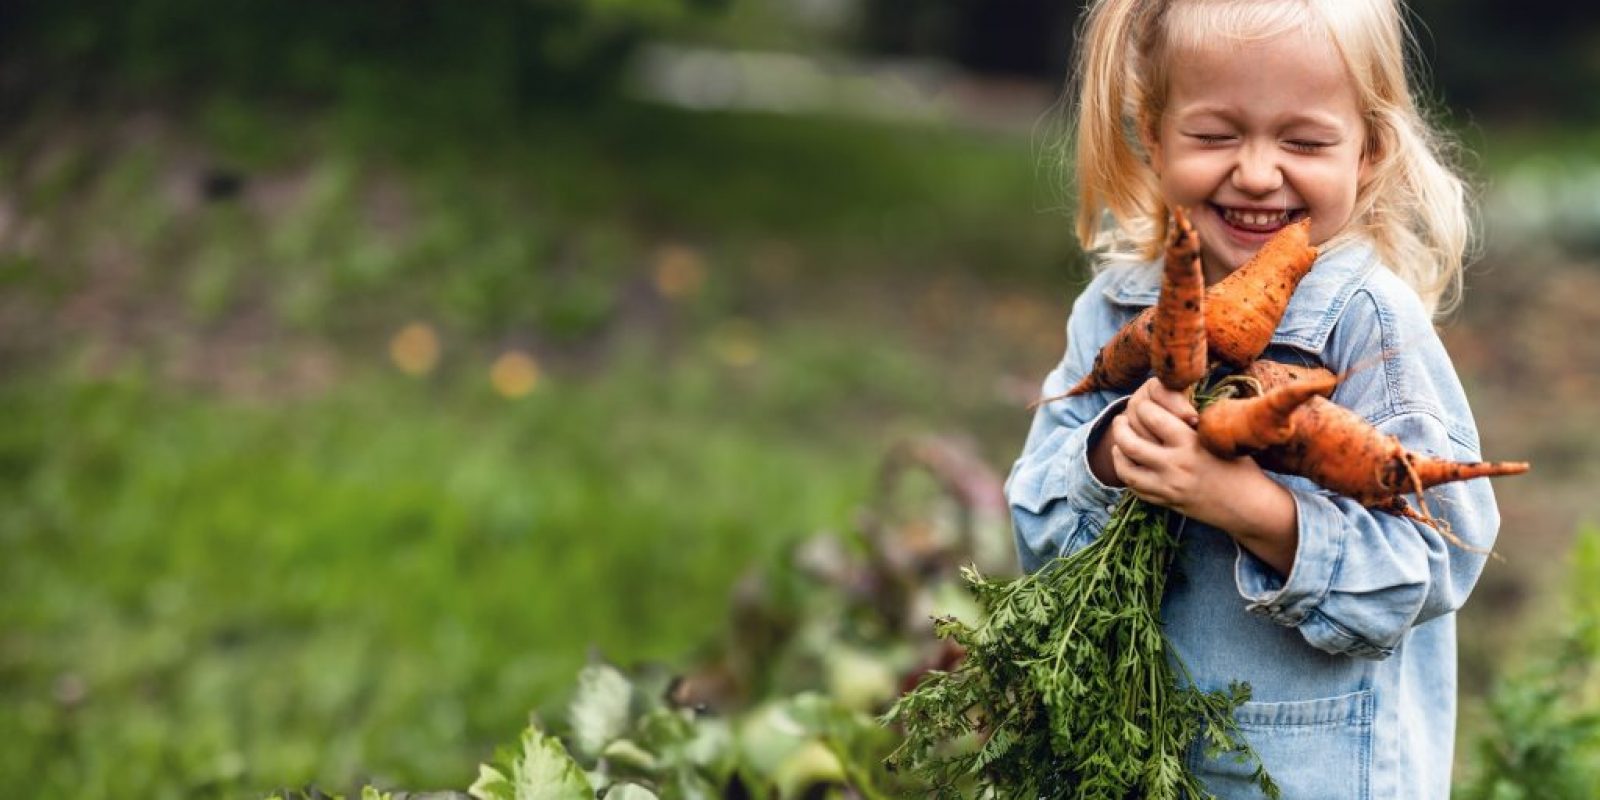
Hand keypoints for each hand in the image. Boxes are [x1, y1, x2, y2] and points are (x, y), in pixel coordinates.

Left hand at [1108, 378, 1242, 517]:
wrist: (1250, 506)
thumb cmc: (1240, 466)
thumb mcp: (1219, 438)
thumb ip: (1190, 426)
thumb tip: (1165, 404)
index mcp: (1191, 443)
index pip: (1151, 416)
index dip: (1143, 406)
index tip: (1143, 403)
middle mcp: (1175, 465)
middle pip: (1130, 443)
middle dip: (1120, 427)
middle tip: (1119, 420)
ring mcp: (1168, 487)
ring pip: (1126, 469)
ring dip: (1118, 452)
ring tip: (1119, 443)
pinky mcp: (1167, 503)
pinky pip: (1135, 489)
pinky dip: (1127, 475)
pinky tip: (1128, 464)